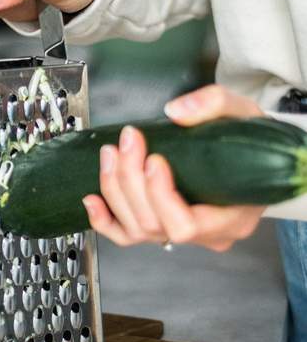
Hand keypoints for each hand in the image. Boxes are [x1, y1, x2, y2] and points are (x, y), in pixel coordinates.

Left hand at [82, 85, 264, 251]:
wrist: (250, 155)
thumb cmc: (249, 141)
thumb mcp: (243, 113)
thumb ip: (214, 105)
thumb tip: (177, 110)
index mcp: (232, 217)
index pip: (187, 225)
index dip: (161, 195)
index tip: (154, 159)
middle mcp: (206, 233)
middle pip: (154, 222)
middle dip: (131, 180)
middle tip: (128, 142)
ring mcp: (179, 234)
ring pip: (135, 228)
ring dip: (115, 189)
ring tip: (111, 154)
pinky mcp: (158, 228)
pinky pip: (125, 236)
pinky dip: (103, 220)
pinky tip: (92, 198)